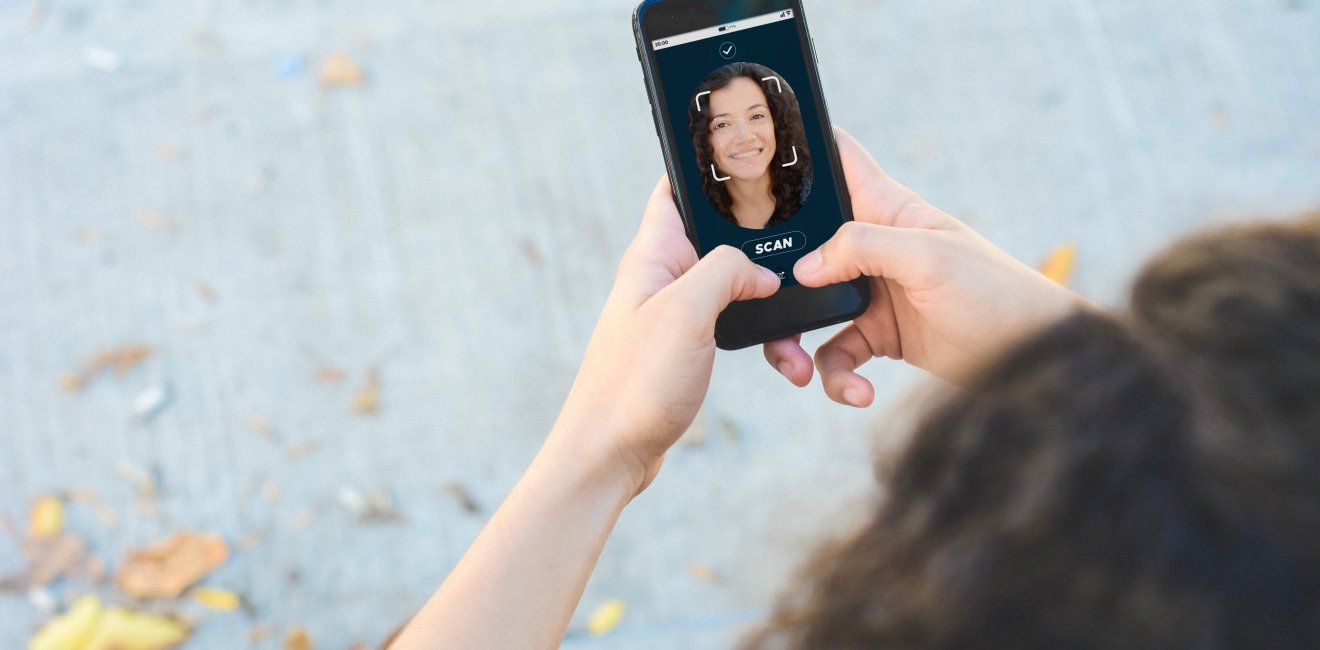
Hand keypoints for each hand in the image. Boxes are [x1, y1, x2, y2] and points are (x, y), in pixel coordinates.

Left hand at [553, 177, 779, 494]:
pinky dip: (761, 336)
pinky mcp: (685, 348)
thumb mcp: (686, 311)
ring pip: (733, 286)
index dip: (710, 167)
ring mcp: (673, 313)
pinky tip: (782, 355)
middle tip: (802, 240)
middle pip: (718, 236)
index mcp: (653, 254)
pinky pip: (732, 325)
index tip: (753, 155)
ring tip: (795, 319)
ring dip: (767, 299)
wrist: (609, 453)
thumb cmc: (634, 382)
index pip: (677, 188)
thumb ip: (726, 271)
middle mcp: (661, 277)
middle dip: (760, 238)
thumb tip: (761, 271)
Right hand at [764, 128, 1086, 405]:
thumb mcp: (929, 258)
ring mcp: (874, 293)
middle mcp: (874, 247)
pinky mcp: (880, 337)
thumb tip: (805, 267)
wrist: (1033, 359)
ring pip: (809, 309)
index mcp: (887, 210)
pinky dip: (837, 378)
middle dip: (776, 274)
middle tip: (757, 298)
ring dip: (795, 343)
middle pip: (805, 246)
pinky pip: (837, 355)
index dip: (801, 148)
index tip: (755, 153)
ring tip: (799, 371)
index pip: (838, 161)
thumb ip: (864, 248)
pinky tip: (857, 392)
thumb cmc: (996, 293)